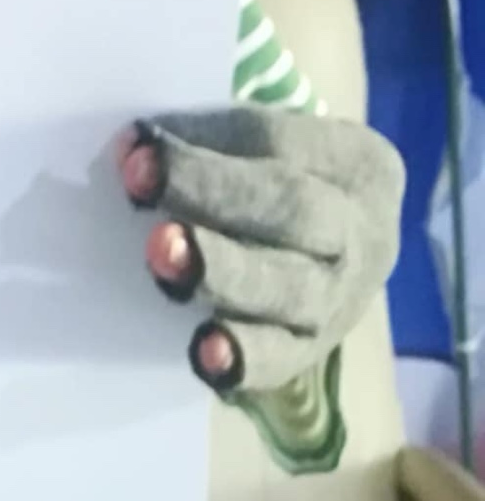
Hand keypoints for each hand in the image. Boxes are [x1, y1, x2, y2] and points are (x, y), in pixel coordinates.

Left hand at [118, 105, 404, 393]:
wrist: (335, 248)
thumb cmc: (276, 176)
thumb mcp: (266, 144)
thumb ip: (213, 138)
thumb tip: (138, 148)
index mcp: (355, 160)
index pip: (275, 139)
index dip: (203, 139)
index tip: (137, 141)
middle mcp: (362, 232)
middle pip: (293, 211)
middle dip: (212, 195)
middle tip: (139, 185)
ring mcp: (344, 301)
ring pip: (290, 291)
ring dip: (219, 274)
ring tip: (163, 264)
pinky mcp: (315, 355)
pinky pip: (283, 362)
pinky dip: (242, 358)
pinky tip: (204, 356)